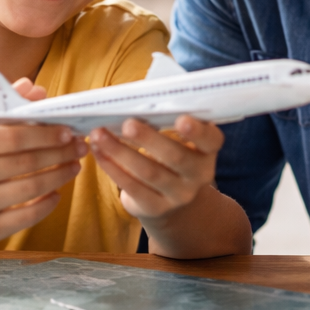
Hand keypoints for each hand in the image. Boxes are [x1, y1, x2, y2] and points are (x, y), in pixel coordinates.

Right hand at [0, 77, 84, 249]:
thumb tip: (33, 87)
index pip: (12, 137)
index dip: (45, 133)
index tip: (68, 129)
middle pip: (26, 163)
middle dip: (60, 153)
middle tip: (80, 146)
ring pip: (30, 190)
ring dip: (59, 176)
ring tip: (74, 166)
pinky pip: (24, 217)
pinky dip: (46, 204)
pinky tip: (56, 193)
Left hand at [87, 116, 223, 220]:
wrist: (175, 205)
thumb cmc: (172, 157)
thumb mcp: (181, 142)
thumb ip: (167, 123)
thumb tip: (134, 102)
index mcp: (207, 151)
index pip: (211, 140)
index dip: (197, 131)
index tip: (181, 119)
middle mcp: (198, 175)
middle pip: (175, 157)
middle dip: (149, 139)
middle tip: (127, 123)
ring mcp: (178, 195)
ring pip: (148, 172)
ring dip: (120, 151)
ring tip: (99, 134)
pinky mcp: (155, 207)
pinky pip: (132, 187)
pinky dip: (112, 167)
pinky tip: (98, 152)